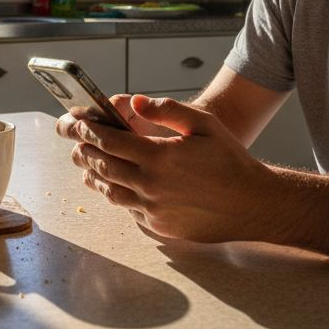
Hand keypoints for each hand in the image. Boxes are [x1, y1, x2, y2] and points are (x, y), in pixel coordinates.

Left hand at [55, 94, 276, 241]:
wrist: (252, 204)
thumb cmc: (230, 161)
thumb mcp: (204, 124)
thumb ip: (167, 110)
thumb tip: (135, 101)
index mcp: (158, 156)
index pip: (110, 141)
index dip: (89, 130)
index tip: (78, 123)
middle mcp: (150, 185)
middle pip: (103, 166)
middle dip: (84, 151)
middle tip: (76, 142)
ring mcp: (152, 209)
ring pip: (110, 191)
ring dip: (94, 176)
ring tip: (87, 164)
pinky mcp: (158, 226)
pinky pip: (127, 209)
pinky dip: (116, 195)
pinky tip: (115, 186)